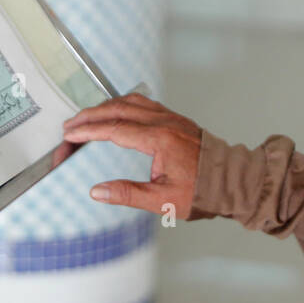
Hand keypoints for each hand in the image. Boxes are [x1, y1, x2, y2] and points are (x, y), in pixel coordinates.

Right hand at [53, 93, 202, 216]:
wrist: (233, 180)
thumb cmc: (203, 191)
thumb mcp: (163, 201)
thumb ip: (127, 194)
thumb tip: (97, 191)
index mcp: (158, 139)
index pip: (113, 129)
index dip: (88, 131)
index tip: (70, 135)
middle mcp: (163, 122)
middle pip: (117, 109)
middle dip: (90, 116)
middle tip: (70, 126)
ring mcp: (170, 118)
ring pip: (130, 102)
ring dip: (105, 107)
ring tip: (87, 117)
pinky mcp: (175, 119)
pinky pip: (144, 103)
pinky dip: (123, 105)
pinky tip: (117, 112)